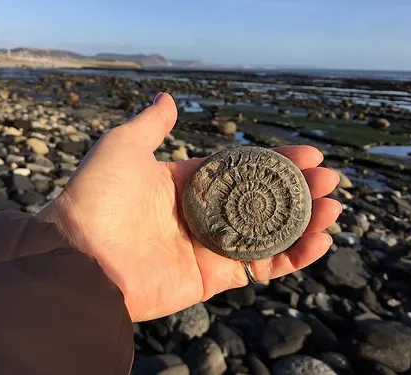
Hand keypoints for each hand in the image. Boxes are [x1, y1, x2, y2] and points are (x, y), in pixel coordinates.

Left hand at [37, 93, 341, 321]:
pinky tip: (318, 241)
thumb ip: (151, 125)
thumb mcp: (124, 146)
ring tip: (332, 208)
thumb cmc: (99, 198)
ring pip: (268, 234)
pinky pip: (262, 267)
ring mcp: (210, 246)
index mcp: (188, 184)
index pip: (243, 169)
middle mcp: (203, 214)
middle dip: (297, 190)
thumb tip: (167, 99)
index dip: (276, 161)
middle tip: (329, 180)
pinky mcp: (214, 277)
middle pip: (262, 200)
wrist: (78, 256)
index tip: (308, 153)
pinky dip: (292, 257)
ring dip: (303, 222)